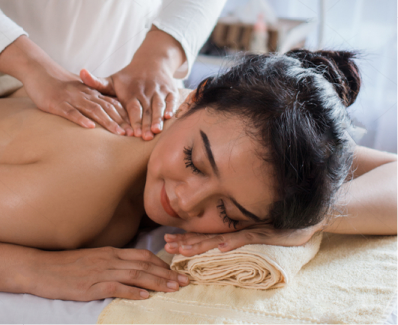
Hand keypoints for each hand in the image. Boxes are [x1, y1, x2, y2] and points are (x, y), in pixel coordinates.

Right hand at [0, 35, 132, 135]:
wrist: (39, 70)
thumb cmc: (58, 83)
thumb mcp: (79, 90)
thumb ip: (92, 100)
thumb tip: (106, 113)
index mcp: (91, 92)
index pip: (112, 104)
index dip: (125, 116)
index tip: (136, 128)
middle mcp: (85, 95)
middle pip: (107, 108)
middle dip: (122, 122)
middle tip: (133, 135)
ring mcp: (72, 99)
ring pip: (94, 110)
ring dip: (108, 122)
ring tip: (119, 133)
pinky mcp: (57, 104)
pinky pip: (71, 112)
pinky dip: (81, 119)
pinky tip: (90, 127)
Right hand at [28, 247, 188, 300]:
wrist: (40, 268)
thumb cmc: (66, 265)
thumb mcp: (92, 259)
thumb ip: (111, 262)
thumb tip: (129, 270)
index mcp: (111, 252)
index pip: (143, 256)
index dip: (161, 264)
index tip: (175, 272)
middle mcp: (109, 259)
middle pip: (144, 265)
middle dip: (166, 274)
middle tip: (183, 281)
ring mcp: (100, 272)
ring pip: (135, 275)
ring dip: (156, 282)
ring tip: (173, 289)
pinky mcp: (90, 285)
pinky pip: (116, 287)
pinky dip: (132, 291)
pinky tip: (145, 296)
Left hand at [80, 25, 185, 140]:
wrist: (151, 62)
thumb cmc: (128, 78)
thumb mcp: (112, 80)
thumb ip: (97, 82)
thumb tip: (81, 73)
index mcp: (131, 92)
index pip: (132, 108)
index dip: (132, 120)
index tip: (131, 133)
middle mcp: (145, 91)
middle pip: (145, 110)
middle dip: (145, 124)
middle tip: (144, 137)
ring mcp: (159, 91)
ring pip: (158, 106)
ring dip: (157, 118)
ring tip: (156, 131)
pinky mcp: (170, 91)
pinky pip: (172, 100)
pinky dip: (171, 108)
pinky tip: (168, 118)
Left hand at [163, 223, 322, 256]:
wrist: (302, 217)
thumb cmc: (277, 223)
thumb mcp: (254, 230)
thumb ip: (237, 234)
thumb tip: (218, 243)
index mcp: (231, 228)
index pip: (204, 234)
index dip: (186, 238)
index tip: (167, 241)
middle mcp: (236, 228)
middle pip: (206, 236)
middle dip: (185, 242)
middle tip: (166, 245)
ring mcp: (248, 230)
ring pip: (220, 238)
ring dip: (201, 245)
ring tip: (184, 250)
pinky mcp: (263, 233)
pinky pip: (246, 238)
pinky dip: (233, 243)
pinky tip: (221, 247)